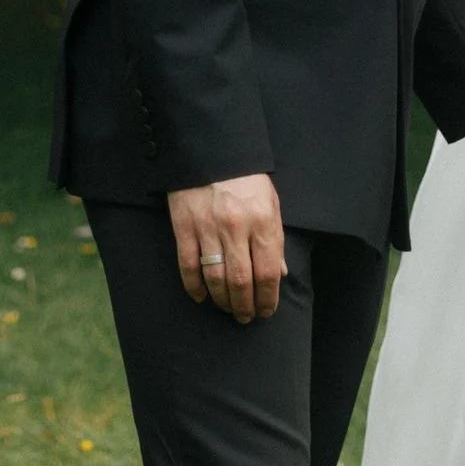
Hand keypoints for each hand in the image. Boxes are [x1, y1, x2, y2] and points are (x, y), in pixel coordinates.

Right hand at [169, 173, 285, 322]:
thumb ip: (275, 239)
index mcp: (263, 220)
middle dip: (245, 306)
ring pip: (215, 277)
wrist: (211, 148)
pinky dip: (194, 287)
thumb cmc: (246, 178)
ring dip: (222, 300)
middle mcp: (236, 226)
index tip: (266, 311)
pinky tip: (201, 296)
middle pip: (242, 281)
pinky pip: (188, 265)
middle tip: (245, 317)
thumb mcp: (270, 202)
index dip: (268, 298)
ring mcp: (208, 226)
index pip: (268, 272)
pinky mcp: (184, 225)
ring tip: (227, 308)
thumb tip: (280, 273)